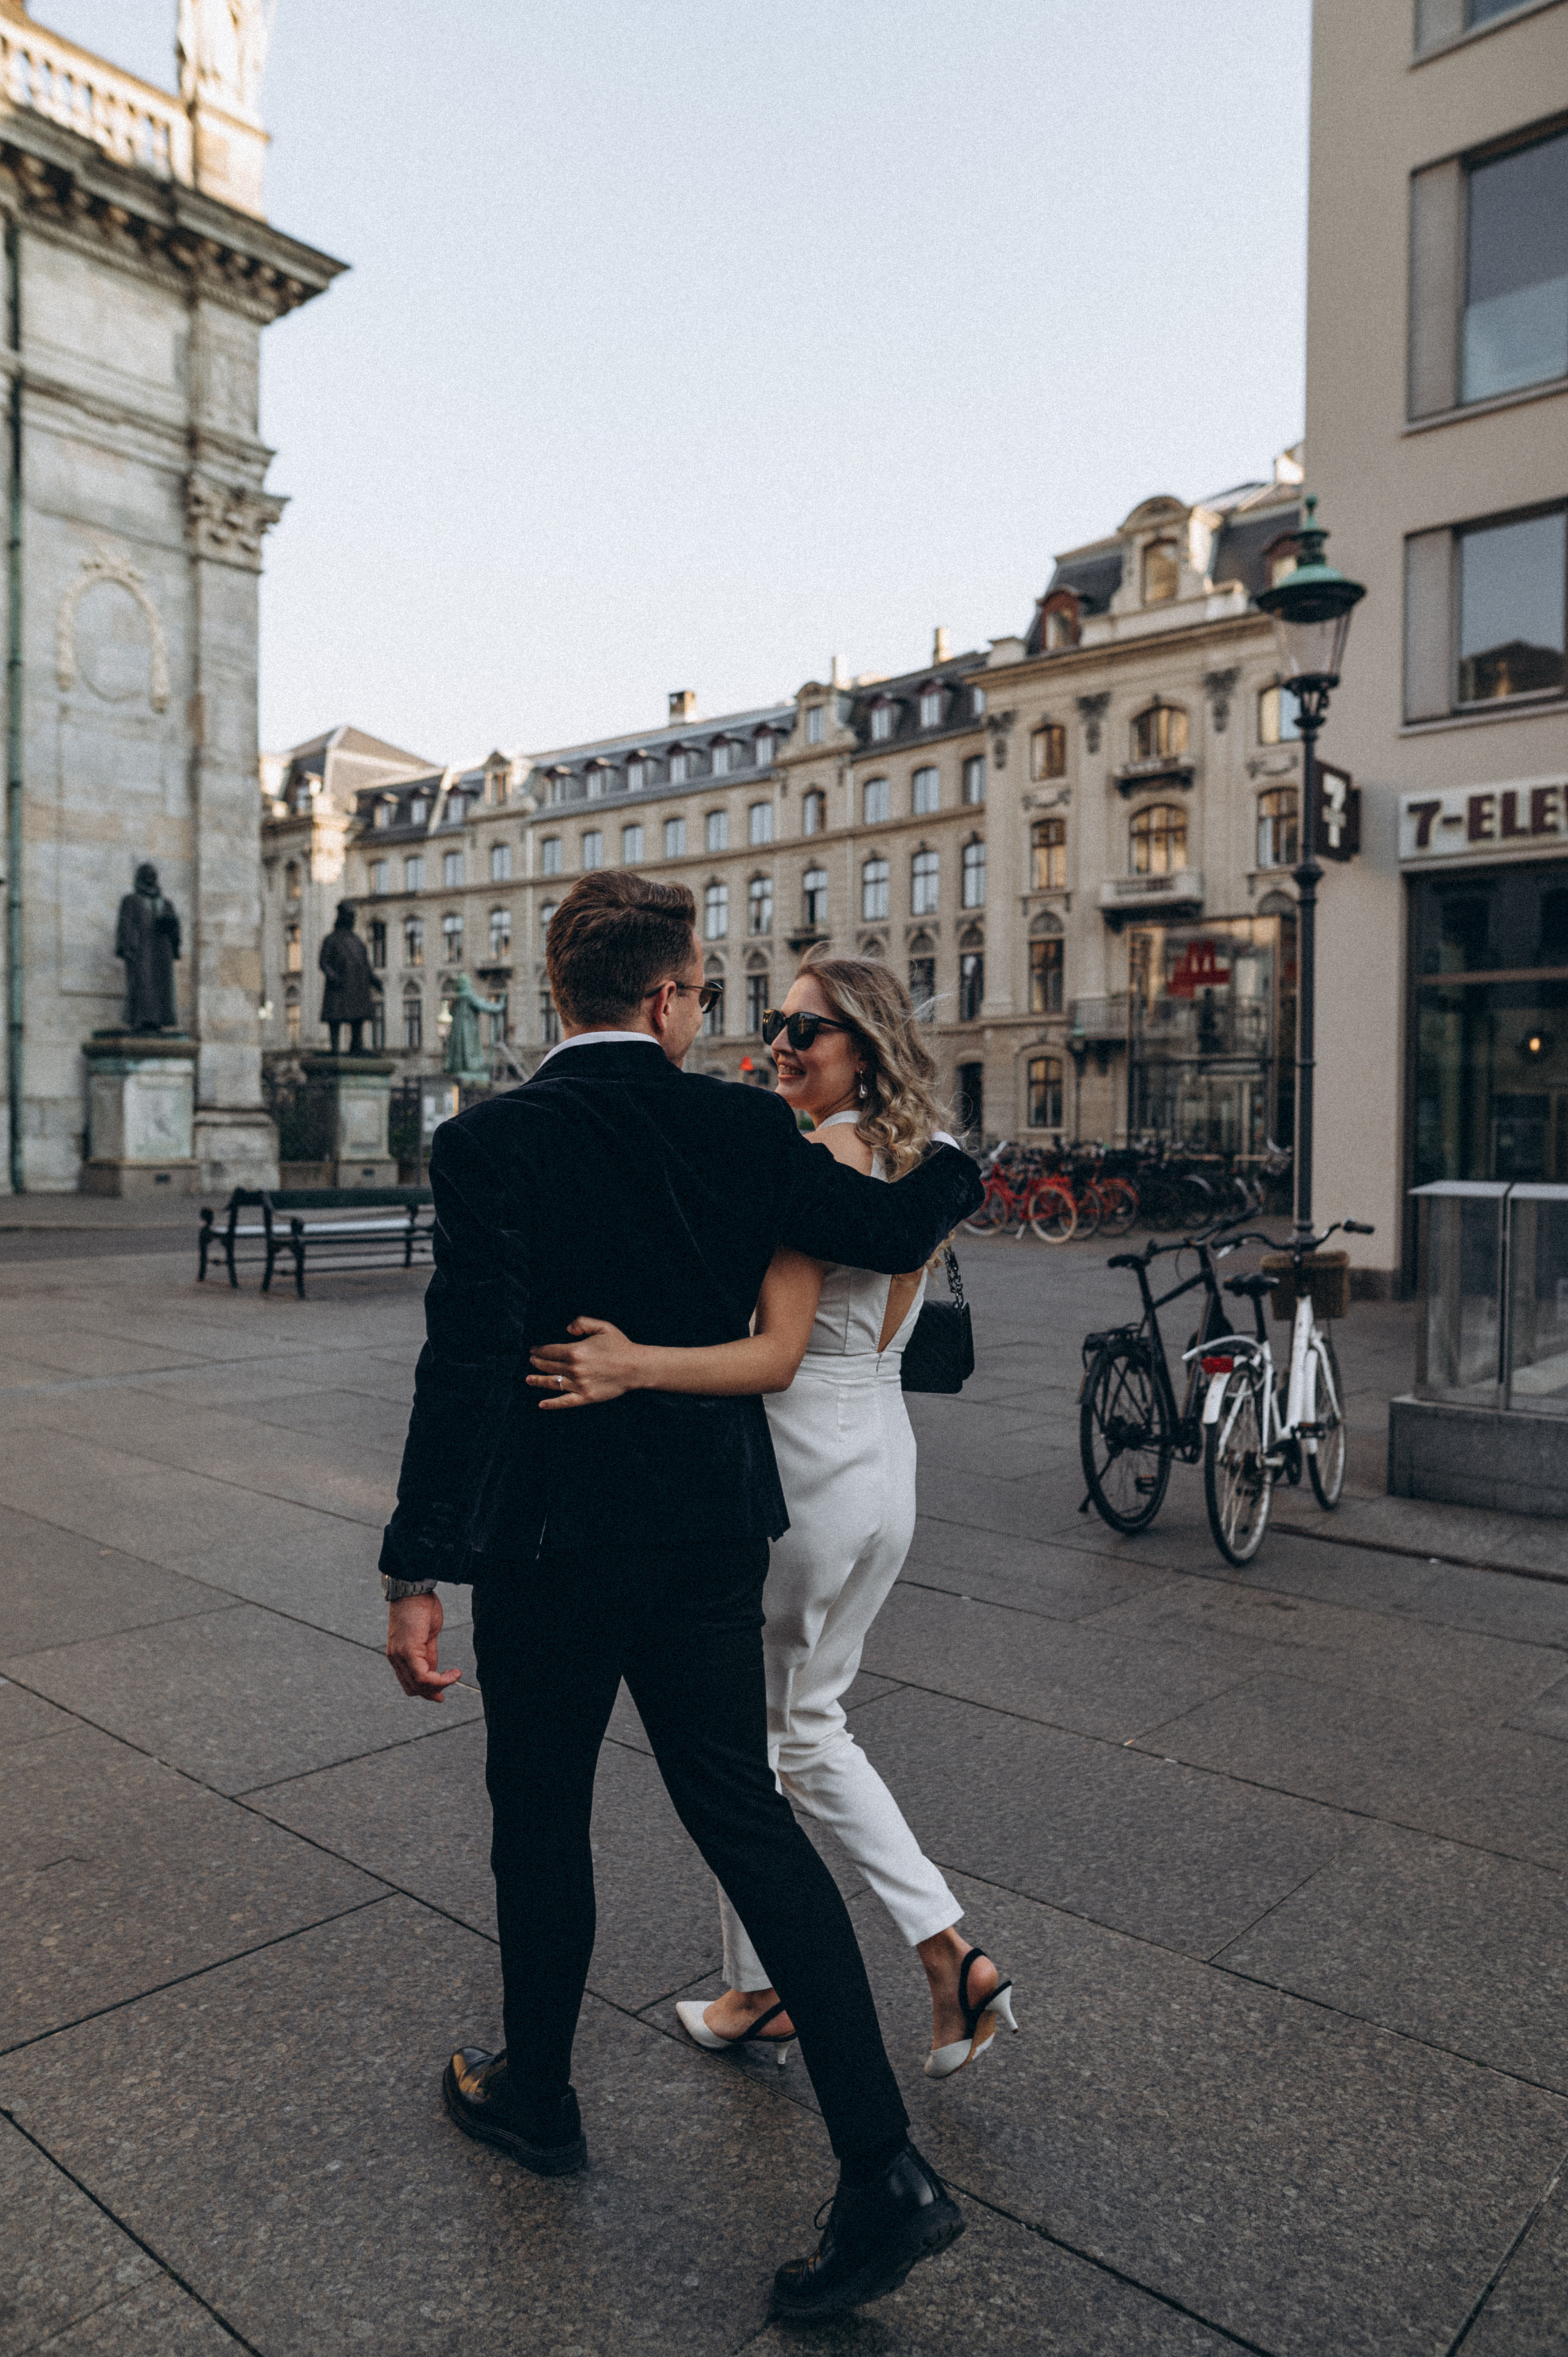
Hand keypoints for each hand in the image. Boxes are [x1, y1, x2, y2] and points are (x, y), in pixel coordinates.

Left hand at [386, 1591, 461, 1700]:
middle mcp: (395, 1658)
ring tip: (454, 1676)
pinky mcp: (408, 1651)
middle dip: (433, 1692)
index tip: (440, 1695)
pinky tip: (453, 1674)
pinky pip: (423, 1676)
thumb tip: (434, 1670)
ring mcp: (400, 1655)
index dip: (425, 1692)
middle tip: (449, 1687)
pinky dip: (440, 1679)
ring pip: (418, 1685)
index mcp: (398, 1654)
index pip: (409, 1682)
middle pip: (413, 1688)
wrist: (412, 1589)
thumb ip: (428, 1654)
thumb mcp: (426, 1635)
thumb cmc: (420, 1607)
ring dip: (439, 1686)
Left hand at [527, 1316, 642, 1407]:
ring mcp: (579, 1384)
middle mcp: (574, 1369)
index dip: (539, 1350)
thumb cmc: (620, 1345)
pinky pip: (564, 1402)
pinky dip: (552, 1404)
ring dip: (538, 1380)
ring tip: (528, 1379)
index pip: (550, 1351)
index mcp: (576, 1351)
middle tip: (532, 1361)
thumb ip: (582, 1322)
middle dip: (537, 1363)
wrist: (636, 1367)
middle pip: (549, 1366)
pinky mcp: (585, 1397)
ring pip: (552, 1383)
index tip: (533, 1350)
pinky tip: (541, 1404)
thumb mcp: (602, 1326)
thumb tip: (567, 1329)